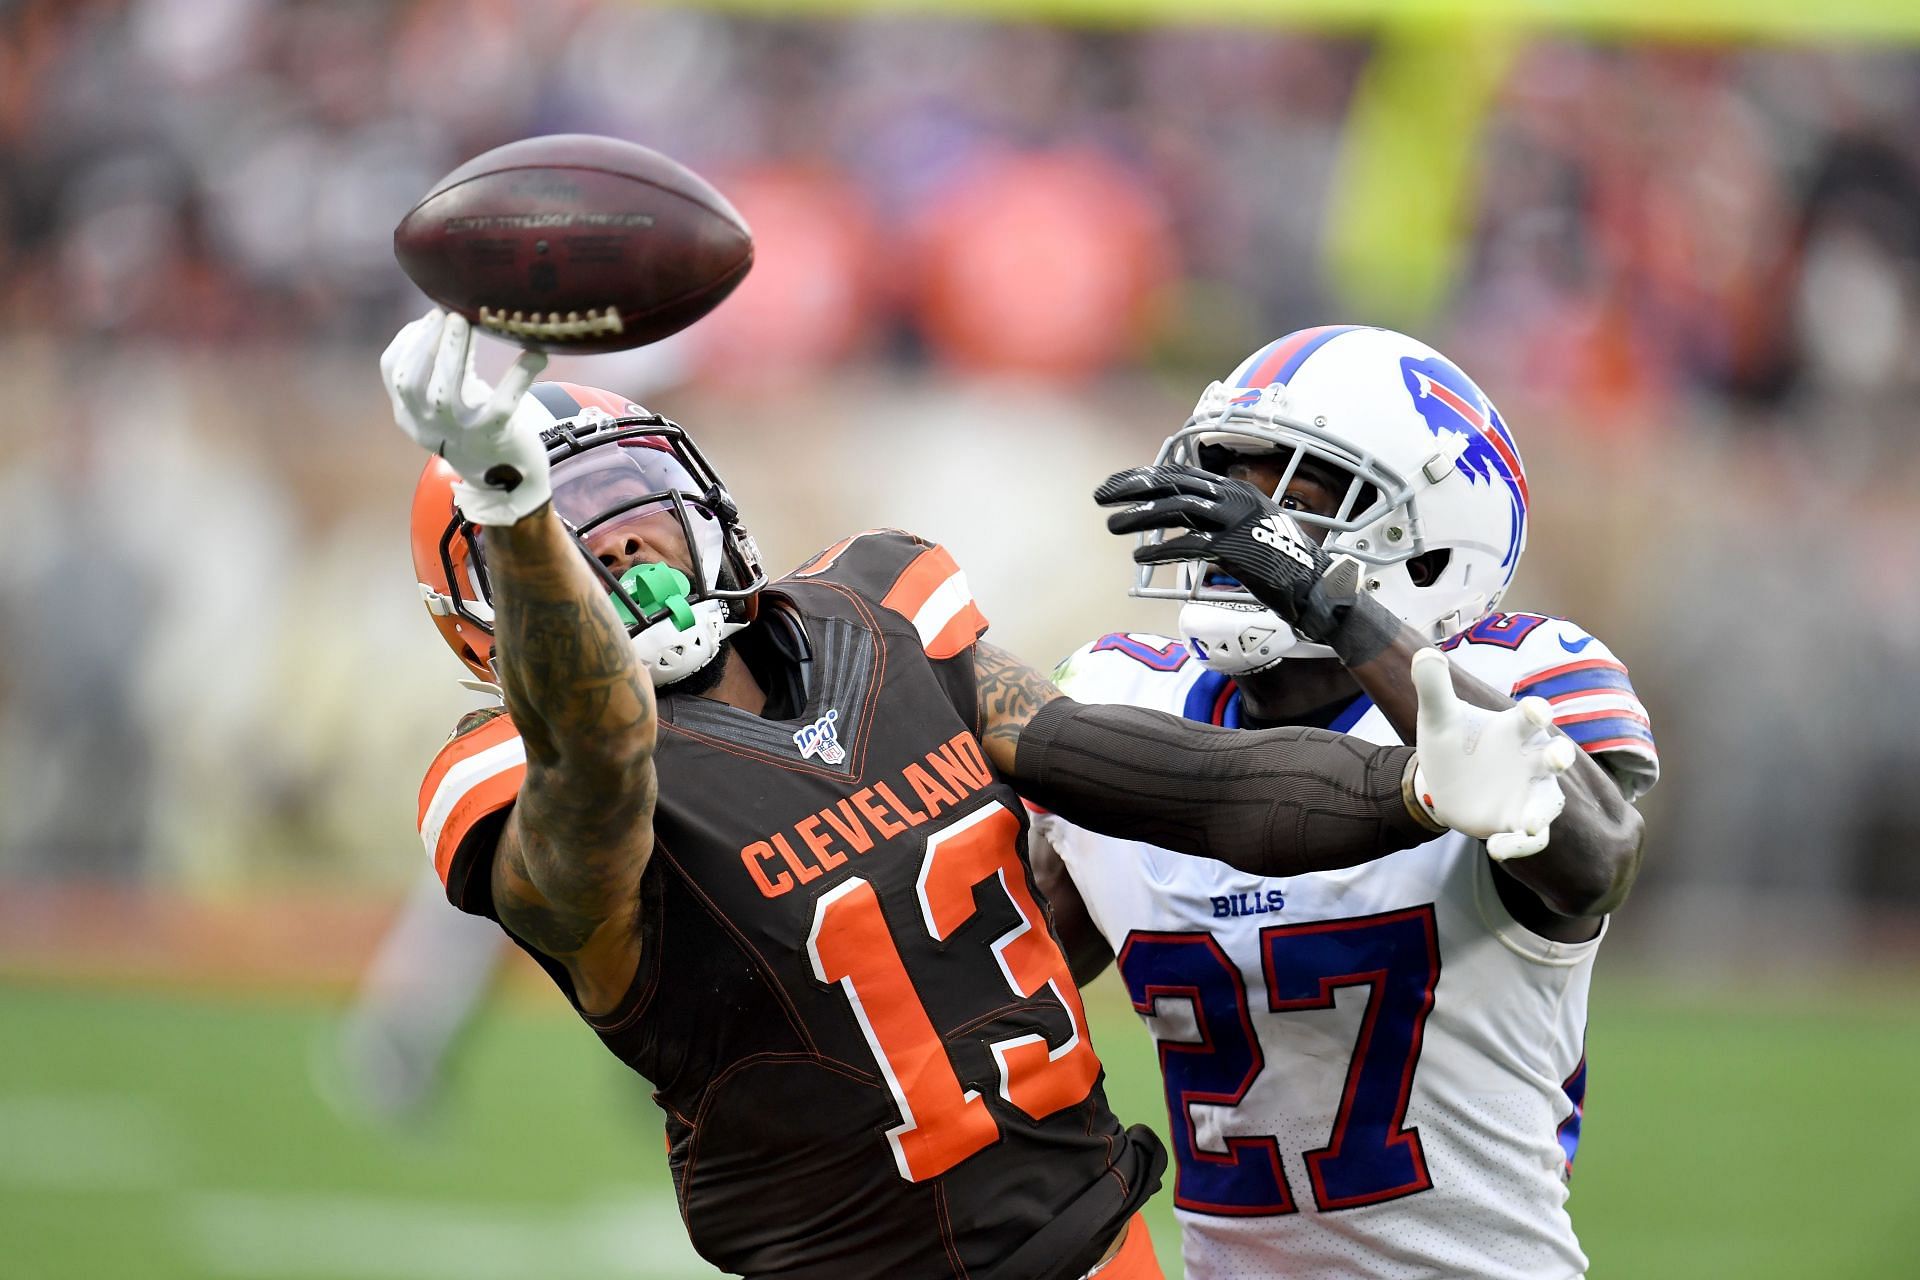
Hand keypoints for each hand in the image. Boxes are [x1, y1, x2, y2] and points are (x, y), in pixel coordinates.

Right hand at [381, 308, 551, 525]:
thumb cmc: (475, 424)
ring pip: (444, 394)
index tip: (430, 316)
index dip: (408, 340)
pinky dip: (518, 377)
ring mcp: (459, 435)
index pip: (394, 373)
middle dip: (427, 342)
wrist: (507, 480)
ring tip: (467, 321)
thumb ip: (438, 367)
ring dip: (454, 352)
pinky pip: (502, 405)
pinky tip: (536, 354)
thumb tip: (442, 314)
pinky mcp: (494, 439)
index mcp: (410, 415)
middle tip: (448, 313)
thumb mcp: (446, 400)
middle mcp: (426, 427)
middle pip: (412, 382)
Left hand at [1095, 464, 1393, 664]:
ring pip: (1177, 509)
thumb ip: (1216, 517)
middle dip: (1132, 487)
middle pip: (1174, 483)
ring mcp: (1236, 522)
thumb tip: (1179, 514)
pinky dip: (1163, 549)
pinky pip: (1190, 545)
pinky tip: (1141, 555)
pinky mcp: (1235, 549)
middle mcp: (1236, 498)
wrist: (1314, 585)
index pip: (1181, 474)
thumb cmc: (1277, 561)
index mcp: (1237, 489)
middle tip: (1100, 496)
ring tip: (1111, 524)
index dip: (1144, 476)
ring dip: (1140, 515)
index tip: (1116, 484)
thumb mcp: (1247, 527)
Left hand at [1409, 648, 1574, 859]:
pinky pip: (1532, 837)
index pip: (1533, 716)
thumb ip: (1434, 686)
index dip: (1536, 712)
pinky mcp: (1518, 820)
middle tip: (1558, 757)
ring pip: (1550, 803)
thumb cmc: (1451, 741)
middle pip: (1557, 756)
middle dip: (1560, 756)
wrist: (1441, 781)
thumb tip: (1424, 653)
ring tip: (1526, 824)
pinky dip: (1518, 845)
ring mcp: (1529, 792)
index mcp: (1514, 729)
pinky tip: (1496, 848)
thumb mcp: (1437, 715)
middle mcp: (1531, 759)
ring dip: (1543, 812)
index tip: (1534, 711)